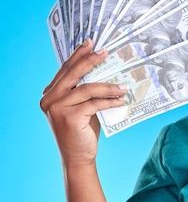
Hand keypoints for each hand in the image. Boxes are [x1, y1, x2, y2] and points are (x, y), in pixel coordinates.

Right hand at [39, 38, 127, 167]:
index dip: (78, 55)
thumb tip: (105, 72)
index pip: (65, 70)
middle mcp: (49, 99)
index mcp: (50, 94)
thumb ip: (85, 91)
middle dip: (90, 60)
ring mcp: (57, 108)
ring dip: (108, 86)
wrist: (78, 157)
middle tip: (105, 52)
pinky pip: (94, 103)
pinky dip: (110, 101)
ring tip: (123, 86)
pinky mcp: (69, 117)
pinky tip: (121, 100)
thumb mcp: (82, 107)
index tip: (91, 43)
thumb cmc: (82, 131)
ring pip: (87, 89)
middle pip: (73, 73)